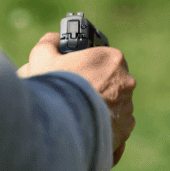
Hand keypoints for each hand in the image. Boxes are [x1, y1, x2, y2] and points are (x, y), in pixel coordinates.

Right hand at [18, 32, 135, 165]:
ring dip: (100, 108)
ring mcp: (126, 109)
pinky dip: (103, 129)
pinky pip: (114, 128)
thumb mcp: (43, 57)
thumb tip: (54, 39)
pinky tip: (86, 130)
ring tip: (76, 114)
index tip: (77, 72)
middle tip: (74, 94)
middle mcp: (125, 83)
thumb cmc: (55, 87)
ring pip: (113, 106)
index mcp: (112, 60)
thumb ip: (49, 43)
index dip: (90, 65)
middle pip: (110, 82)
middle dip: (96, 87)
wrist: (61, 125)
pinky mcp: (123, 132)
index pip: (105, 58)